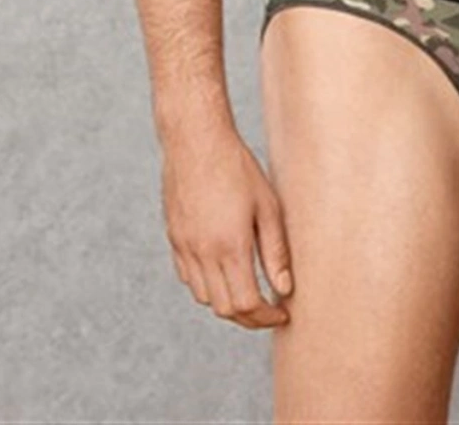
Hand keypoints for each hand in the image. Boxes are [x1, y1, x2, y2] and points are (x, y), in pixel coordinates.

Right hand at [161, 126, 293, 326]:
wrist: (196, 141)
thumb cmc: (236, 167)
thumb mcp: (267, 206)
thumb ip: (275, 251)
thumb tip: (284, 288)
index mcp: (229, 246)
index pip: (246, 305)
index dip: (266, 317)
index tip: (281, 313)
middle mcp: (203, 253)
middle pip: (223, 309)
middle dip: (248, 318)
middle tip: (268, 310)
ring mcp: (184, 247)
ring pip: (204, 297)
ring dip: (226, 303)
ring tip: (248, 291)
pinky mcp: (174, 238)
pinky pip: (188, 277)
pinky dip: (206, 286)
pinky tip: (223, 271)